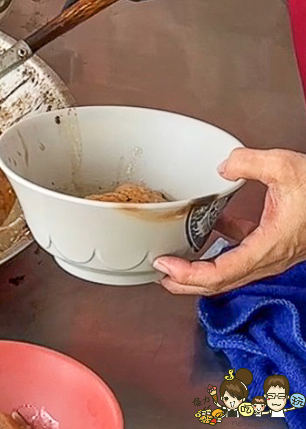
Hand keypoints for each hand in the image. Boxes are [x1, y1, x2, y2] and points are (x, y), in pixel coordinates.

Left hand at [155, 148, 305, 295]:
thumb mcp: (286, 167)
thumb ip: (249, 163)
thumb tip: (224, 165)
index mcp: (269, 246)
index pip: (222, 272)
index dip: (190, 274)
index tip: (165, 265)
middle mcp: (269, 257)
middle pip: (221, 282)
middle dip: (187, 282)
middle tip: (159, 273)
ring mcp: (272, 254)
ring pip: (230, 272)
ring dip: (200, 270)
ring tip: (174, 262)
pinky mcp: (274, 245)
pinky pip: (241, 254)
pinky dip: (220, 249)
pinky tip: (210, 230)